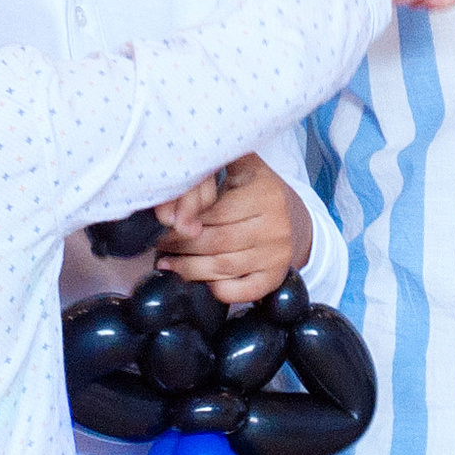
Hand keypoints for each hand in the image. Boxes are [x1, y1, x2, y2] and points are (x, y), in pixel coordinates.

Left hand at [156, 154, 311, 306]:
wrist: (294, 220)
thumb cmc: (256, 191)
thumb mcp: (243, 167)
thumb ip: (216, 162)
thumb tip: (179, 169)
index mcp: (266, 194)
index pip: (216, 212)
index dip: (185, 220)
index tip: (164, 223)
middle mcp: (276, 227)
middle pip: (216, 242)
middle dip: (181, 245)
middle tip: (160, 245)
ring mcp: (277, 256)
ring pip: (223, 268)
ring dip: (189, 269)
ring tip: (168, 263)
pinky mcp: (275, 278)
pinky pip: (240, 291)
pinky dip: (215, 289)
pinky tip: (197, 280)